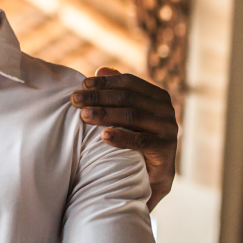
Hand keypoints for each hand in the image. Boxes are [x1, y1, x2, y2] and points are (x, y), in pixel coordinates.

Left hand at [71, 67, 178, 209]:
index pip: (129, 82)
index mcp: (156, 95)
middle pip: (128, 98)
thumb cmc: (136, 136)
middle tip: (75, 99)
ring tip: (84, 115)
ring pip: (133, 117)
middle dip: (98, 97)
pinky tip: (103, 136)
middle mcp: (165, 109)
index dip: (105, 82)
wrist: (154, 173)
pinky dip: (121, 137)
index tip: (82, 84)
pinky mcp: (166, 149)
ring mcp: (167, 128)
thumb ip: (118, 92)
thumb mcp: (128, 112)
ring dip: (105, 114)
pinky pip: (142, 141)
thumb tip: (101, 69)